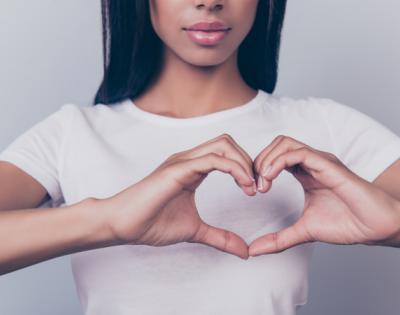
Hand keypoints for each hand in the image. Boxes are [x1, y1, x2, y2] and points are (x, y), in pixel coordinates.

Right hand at [103, 134, 256, 259]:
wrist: (122, 225)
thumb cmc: (151, 223)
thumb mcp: (195, 231)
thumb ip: (220, 237)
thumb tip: (244, 251)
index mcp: (192, 168)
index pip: (226, 153)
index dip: (246, 168)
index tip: (256, 190)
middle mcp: (188, 160)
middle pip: (228, 142)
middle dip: (249, 161)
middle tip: (258, 187)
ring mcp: (182, 162)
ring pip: (223, 145)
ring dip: (244, 163)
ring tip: (252, 188)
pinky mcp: (177, 169)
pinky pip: (212, 160)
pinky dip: (234, 169)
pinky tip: (243, 186)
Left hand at [249, 135, 399, 255]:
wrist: (375, 227)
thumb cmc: (346, 224)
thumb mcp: (303, 231)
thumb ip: (278, 239)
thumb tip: (253, 250)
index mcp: (305, 173)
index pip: (274, 157)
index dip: (259, 169)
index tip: (253, 190)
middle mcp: (311, 163)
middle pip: (276, 145)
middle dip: (259, 162)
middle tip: (255, 186)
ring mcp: (319, 161)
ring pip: (284, 143)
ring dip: (266, 160)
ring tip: (262, 183)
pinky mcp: (327, 164)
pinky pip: (298, 153)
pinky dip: (278, 162)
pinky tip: (270, 178)